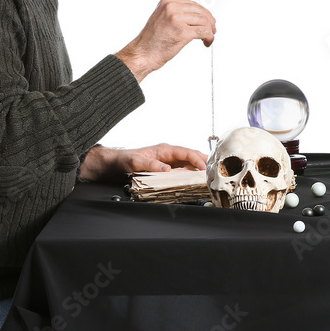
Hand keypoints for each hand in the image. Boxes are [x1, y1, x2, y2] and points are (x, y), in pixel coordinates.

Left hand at [79, 143, 207, 182]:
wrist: (114, 165)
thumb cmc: (123, 160)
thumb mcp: (135, 162)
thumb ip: (150, 165)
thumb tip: (167, 169)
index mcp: (164, 150)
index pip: (185, 152)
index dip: (196, 159)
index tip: (203, 167)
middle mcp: (168, 155)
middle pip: (190, 156)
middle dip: (203, 162)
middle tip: (215, 170)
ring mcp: (168, 162)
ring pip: (188, 163)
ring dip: (199, 168)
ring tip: (210, 176)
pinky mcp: (166, 170)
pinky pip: (182, 171)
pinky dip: (191, 174)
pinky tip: (196, 180)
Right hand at [116, 0, 215, 81]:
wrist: (143, 53)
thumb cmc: (152, 40)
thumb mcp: (162, 17)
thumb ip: (177, 12)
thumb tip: (196, 14)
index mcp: (167, 2)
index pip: (193, 4)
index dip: (203, 13)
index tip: (207, 20)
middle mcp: (172, 8)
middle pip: (201, 11)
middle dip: (209, 21)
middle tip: (212, 29)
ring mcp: (177, 19)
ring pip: (204, 21)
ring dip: (210, 30)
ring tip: (208, 37)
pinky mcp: (182, 32)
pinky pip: (204, 32)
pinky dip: (209, 37)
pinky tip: (206, 42)